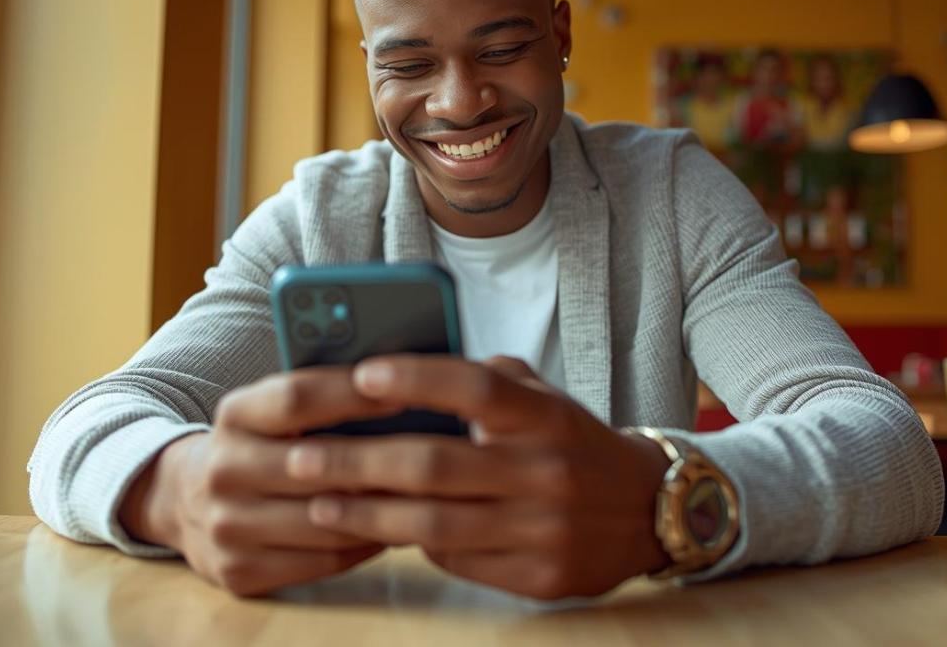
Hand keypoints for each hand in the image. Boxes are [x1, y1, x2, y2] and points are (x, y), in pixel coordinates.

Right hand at [118, 369, 408, 596]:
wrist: (185, 501)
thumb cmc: (259, 444)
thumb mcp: (270, 408)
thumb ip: (320, 397)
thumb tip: (401, 385)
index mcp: (234, 415)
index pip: (296, 397)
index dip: (352, 394)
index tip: (405, 391)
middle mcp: (222, 469)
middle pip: (315, 465)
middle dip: (379, 460)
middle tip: (435, 453)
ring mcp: (227, 524)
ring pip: (324, 520)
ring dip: (381, 509)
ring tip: (427, 494)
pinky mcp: (240, 571)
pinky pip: (322, 560)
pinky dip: (364, 544)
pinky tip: (392, 527)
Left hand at [286, 355, 671, 598]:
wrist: (648, 511)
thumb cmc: (571, 444)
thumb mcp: (544, 398)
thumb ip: (486, 382)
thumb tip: (402, 371)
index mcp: (546, 416)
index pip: (476, 389)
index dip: (417, 379)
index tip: (360, 375)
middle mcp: (547, 470)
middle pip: (436, 464)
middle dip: (357, 462)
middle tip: (299, 458)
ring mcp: (544, 528)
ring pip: (435, 524)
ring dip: (366, 514)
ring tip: (316, 504)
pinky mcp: (540, 576)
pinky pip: (458, 561)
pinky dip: (412, 545)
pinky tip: (373, 532)